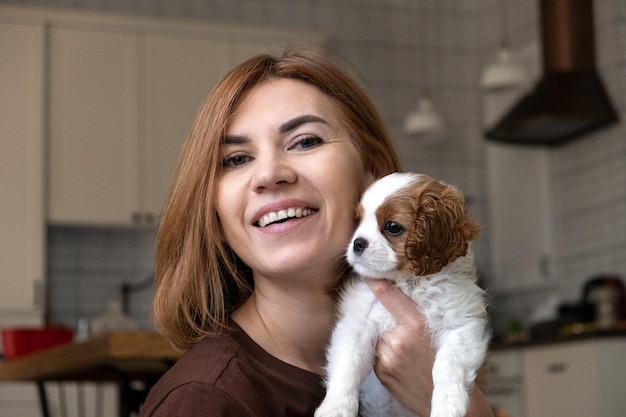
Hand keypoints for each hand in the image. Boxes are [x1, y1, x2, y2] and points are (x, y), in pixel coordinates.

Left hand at [365, 279, 493, 416]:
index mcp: (417, 325)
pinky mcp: (380, 371)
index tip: (367, 273)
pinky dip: (385, 355)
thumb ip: (416, 316)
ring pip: (379, 336)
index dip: (377, 284)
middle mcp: (398, 339)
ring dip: (386, 339)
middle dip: (388, 320)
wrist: (447, 403)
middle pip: (382, 318)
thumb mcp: (440, 334)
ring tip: (407, 352)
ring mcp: (387, 356)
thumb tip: (397, 297)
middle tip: (405, 332)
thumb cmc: (445, 364)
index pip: (390, 298)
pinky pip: (377, 354)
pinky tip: (401, 363)